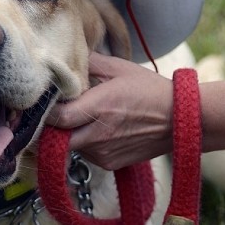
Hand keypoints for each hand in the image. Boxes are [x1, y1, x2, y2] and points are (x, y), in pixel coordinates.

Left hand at [47, 52, 173, 169]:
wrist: (180, 120)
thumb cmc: (149, 90)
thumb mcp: (118, 68)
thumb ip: (87, 64)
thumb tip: (63, 61)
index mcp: (99, 108)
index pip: (57, 118)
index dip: (45, 111)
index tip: (44, 102)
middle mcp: (98, 136)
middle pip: (56, 139)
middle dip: (51, 127)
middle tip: (53, 113)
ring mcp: (103, 154)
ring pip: (70, 146)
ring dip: (70, 133)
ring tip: (84, 117)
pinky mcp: (109, 164)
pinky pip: (85, 154)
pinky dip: (86, 142)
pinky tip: (100, 129)